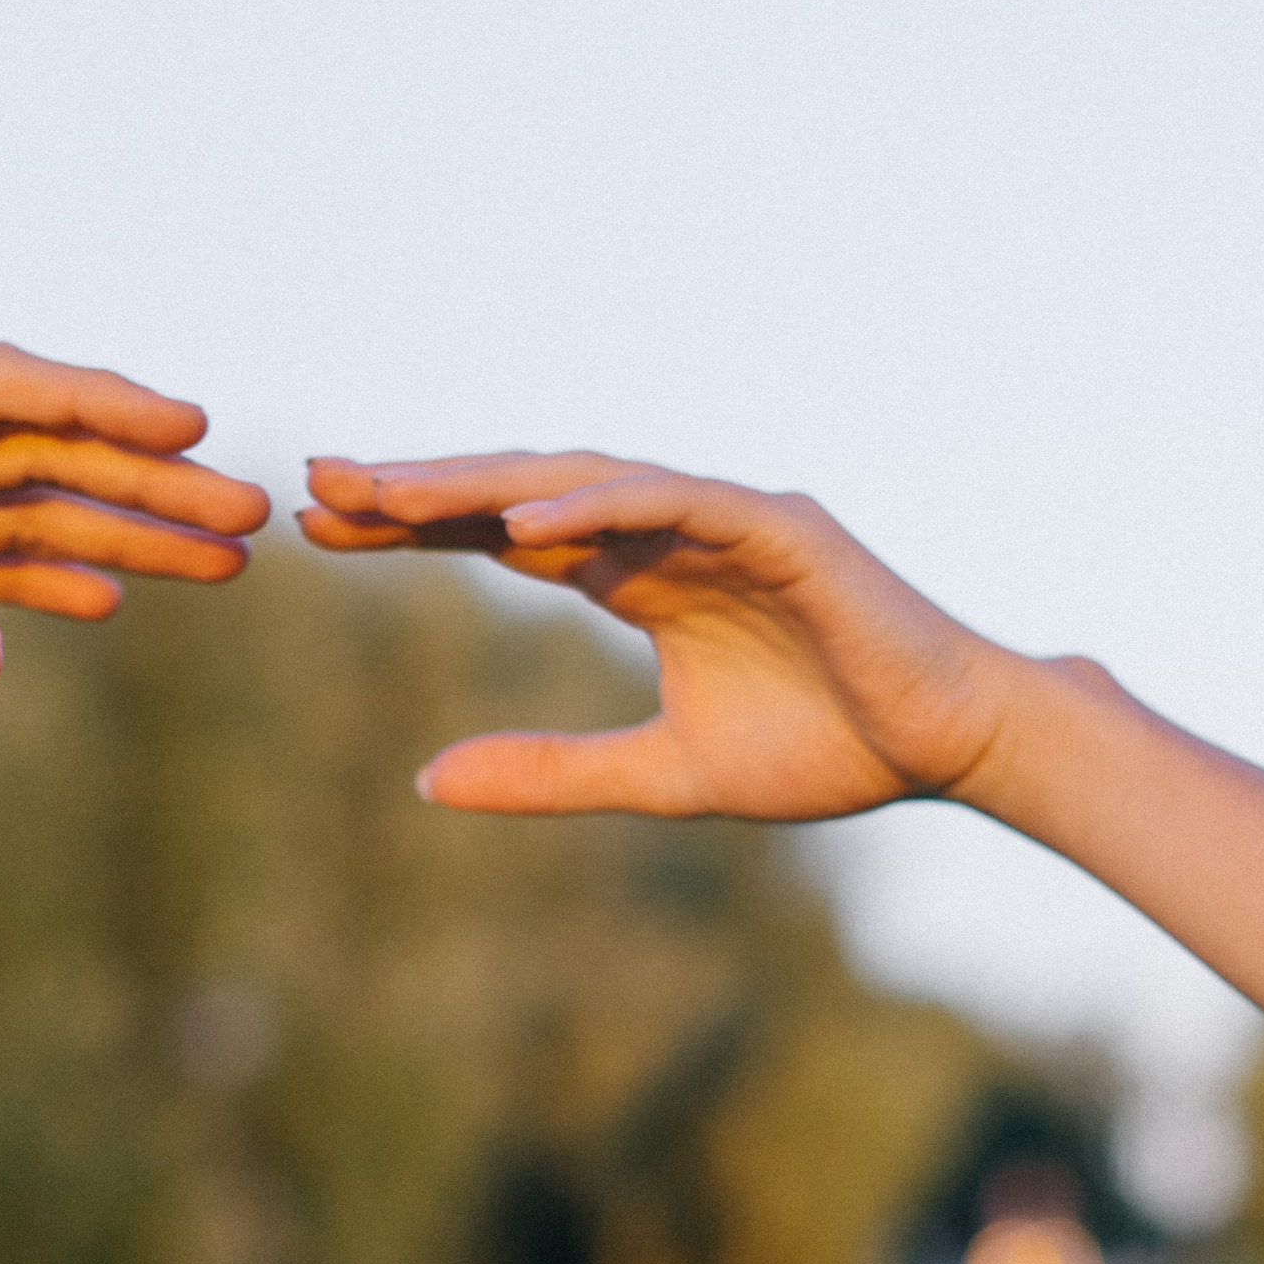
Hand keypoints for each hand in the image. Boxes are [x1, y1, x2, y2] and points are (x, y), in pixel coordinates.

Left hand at [298, 451, 1013, 817]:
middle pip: (520, 493)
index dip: (415, 529)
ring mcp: (722, 518)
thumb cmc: (824, 751)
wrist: (946, 748)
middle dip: (421, 488)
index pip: (502, 537)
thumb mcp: (661, 775)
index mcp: (638, 576)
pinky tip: (522, 523)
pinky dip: (600, 505)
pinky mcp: (780, 526)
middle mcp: (668, 530)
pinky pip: (676, 503)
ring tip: (390, 494)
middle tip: (318, 484)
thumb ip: (552, 772)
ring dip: (485, 485)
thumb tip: (425, 782)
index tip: (318, 531)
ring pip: (583, 482)